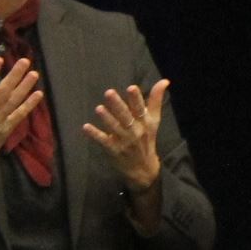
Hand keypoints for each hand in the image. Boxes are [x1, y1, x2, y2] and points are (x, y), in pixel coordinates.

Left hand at [84, 81, 169, 195]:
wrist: (143, 168)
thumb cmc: (147, 139)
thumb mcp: (154, 120)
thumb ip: (156, 100)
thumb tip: (164, 81)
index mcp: (145, 122)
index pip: (141, 109)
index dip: (136, 99)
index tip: (131, 88)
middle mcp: (135, 131)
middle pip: (126, 117)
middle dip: (118, 105)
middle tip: (109, 92)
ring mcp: (124, 141)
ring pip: (115, 128)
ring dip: (107, 118)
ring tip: (98, 108)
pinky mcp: (113, 149)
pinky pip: (103, 141)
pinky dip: (95, 134)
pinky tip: (86, 127)